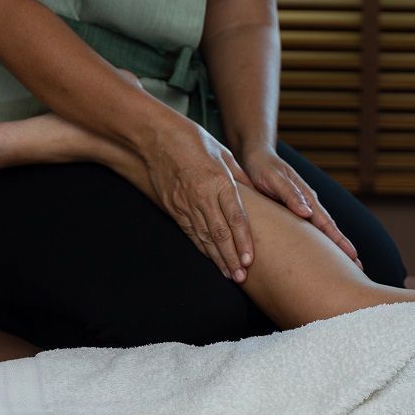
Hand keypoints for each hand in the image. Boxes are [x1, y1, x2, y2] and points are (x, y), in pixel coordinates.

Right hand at [139, 117, 255, 280]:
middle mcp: (202, 196)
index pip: (234, 217)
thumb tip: (258, 193)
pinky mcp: (173, 207)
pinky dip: (202, 248)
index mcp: (218, 181)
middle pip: (219, 233)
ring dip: (218, 258)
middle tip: (242, 277)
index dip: (242, 241)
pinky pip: (190, 232)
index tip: (249, 259)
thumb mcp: (224, 154)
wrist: (156, 137)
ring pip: (204, 237)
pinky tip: (212, 259)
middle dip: (231, 258)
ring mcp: (185, 203)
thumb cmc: (194, 141)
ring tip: (231, 275)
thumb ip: (241, 177)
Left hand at [240, 146, 362, 269]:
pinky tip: (320, 252)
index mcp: (307, 198)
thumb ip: (290, 194)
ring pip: (321, 231)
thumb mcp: (275, 179)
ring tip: (346, 264)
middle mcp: (309, 205)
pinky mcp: (293, 212)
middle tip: (359, 267)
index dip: (339, 241)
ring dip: (333, 247)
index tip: (352, 256)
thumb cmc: (263, 167)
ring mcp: (302, 209)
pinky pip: (308, 230)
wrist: (256, 157)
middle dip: (343, 248)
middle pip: (330, 230)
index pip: (327, 223)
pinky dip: (317, 242)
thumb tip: (307, 213)